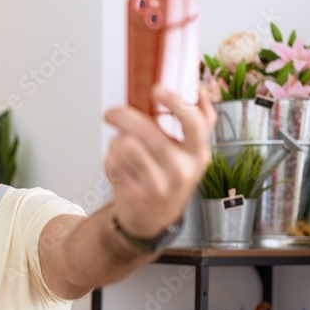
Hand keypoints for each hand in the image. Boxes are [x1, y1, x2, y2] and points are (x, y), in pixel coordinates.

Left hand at [103, 85, 215, 237]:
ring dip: (116, 142)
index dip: (175, 103)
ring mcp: (158, 185)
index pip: (194, 123)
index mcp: (198, 154)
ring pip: (124, 144)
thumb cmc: (169, 178)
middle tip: (111, 113)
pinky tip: (119, 168)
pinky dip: (110, 160)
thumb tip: (199, 89)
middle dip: (122, 116)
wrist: (152, 220)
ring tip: (122, 149)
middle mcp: (181, 170)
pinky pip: (112, 162)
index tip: (157, 89)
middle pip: (146, 131)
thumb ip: (197, 124)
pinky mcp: (134, 194)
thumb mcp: (191, 155)